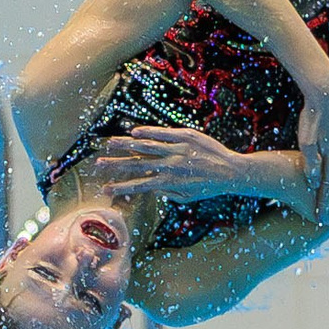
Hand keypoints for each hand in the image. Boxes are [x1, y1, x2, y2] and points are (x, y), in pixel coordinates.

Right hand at [90, 125, 249, 204]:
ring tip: (110, 144)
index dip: (120, 187)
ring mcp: (177, 150)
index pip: (138, 185)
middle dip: (115, 164)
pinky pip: (163, 133)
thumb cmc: (208, 187)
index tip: (104, 189)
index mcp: (168, 183)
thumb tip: (152, 189)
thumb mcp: (187, 198)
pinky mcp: (186, 136)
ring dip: (125, 145)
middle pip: (136, 164)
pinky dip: (148, 132)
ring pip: (146, 146)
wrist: (230, 171)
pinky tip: (134, 131)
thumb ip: (168, 194)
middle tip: (97, 164)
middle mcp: (170, 166)